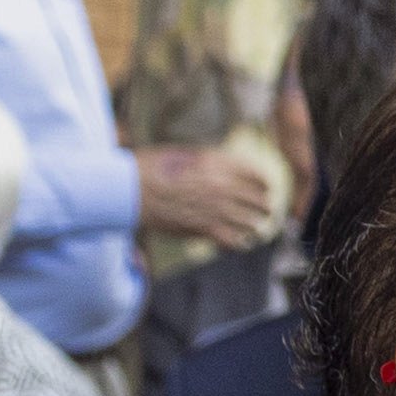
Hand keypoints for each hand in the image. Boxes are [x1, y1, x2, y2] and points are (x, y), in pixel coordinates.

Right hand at [136, 145, 281, 248]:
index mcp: (217, 163)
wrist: (130, 190)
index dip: (263, 182)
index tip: (265, 188)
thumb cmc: (149, 169)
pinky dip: (238, 243)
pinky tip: (237, 242)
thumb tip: (224, 163)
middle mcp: (221, 185)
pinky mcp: (204, 229)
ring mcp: (215, 208)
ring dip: (254, 225)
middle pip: (258, 199)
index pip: (256, 174)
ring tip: (254, 227)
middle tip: (265, 209)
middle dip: (263, 205)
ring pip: (251, 221)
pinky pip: (234, 241)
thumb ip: (207, 158)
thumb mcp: (182, 153)